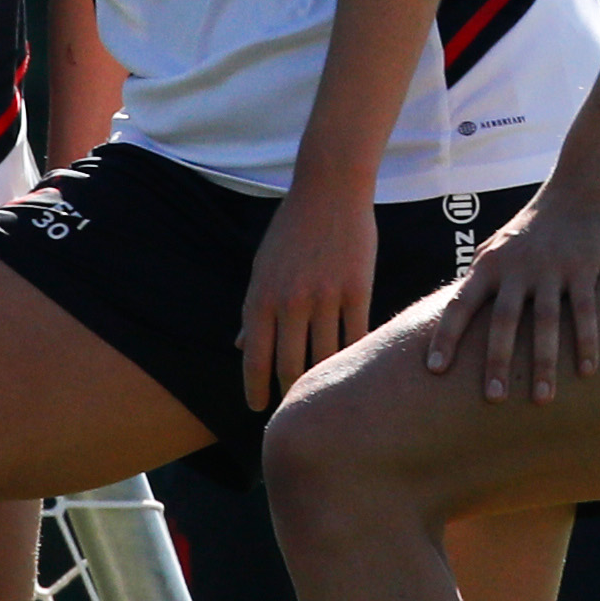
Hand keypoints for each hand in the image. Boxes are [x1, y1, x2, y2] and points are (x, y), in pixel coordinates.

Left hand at [240, 188, 381, 411]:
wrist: (329, 191)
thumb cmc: (291, 231)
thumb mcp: (262, 268)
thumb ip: (254, 310)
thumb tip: (241, 347)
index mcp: (261, 298)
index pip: (255, 360)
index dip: (256, 391)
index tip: (259, 409)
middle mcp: (290, 303)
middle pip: (291, 367)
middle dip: (290, 393)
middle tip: (295, 408)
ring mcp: (325, 298)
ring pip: (325, 357)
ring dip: (324, 379)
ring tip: (325, 394)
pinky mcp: (358, 291)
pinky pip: (356, 337)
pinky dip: (354, 356)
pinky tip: (354, 369)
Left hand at [435, 179, 599, 403]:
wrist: (578, 189)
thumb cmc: (533, 226)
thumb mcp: (498, 246)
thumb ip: (478, 276)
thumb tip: (452, 310)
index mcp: (489, 264)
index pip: (459, 304)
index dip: (446, 337)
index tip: (433, 370)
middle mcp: (516, 268)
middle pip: (503, 320)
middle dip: (497, 361)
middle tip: (493, 399)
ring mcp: (550, 268)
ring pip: (545, 322)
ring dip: (543, 363)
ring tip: (541, 399)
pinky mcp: (583, 268)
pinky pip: (584, 311)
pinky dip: (586, 341)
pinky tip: (586, 372)